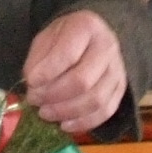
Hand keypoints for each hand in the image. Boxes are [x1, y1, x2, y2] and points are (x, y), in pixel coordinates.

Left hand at [22, 10, 125, 133]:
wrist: (94, 37)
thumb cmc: (65, 38)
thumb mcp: (46, 37)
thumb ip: (38, 59)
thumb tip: (34, 84)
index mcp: (87, 27)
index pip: (67, 54)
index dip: (47, 72)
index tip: (30, 82)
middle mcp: (107, 47)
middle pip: (82, 81)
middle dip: (54, 95)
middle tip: (34, 100)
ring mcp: (117, 69)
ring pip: (95, 100)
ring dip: (66, 112)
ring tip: (45, 113)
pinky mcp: (120, 89)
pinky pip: (106, 111)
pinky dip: (83, 123)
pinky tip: (64, 125)